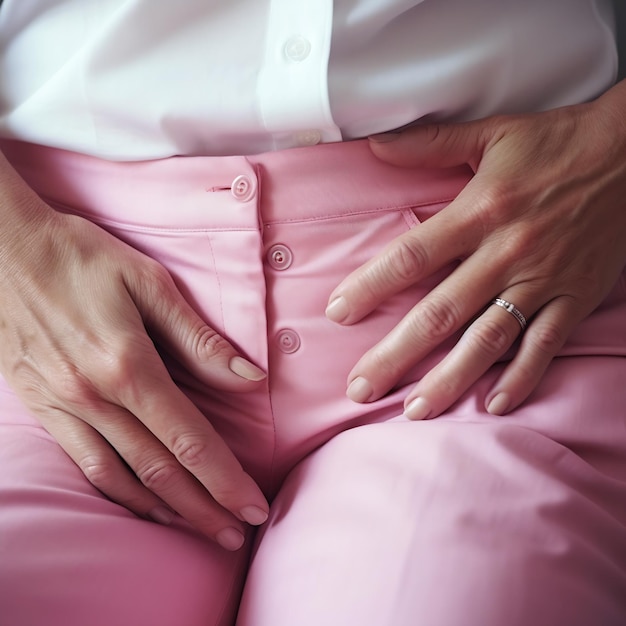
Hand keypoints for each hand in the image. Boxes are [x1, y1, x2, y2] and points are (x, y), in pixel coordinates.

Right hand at [0, 170, 268, 549]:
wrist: (3, 248)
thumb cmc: (81, 258)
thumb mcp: (149, 283)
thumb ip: (199, 338)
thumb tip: (251, 377)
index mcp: (128, 366)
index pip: (189, 439)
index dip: (225, 478)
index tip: (253, 506)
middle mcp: (94, 398)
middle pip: (160, 468)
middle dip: (204, 507)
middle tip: (238, 533)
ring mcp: (64, 407)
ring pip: (122, 476)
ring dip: (165, 509)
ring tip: (199, 529)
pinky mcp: (43, 407)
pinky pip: (85, 463)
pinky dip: (118, 491)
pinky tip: (141, 503)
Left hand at [326, 80, 625, 419]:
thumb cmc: (557, 142)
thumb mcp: (491, 134)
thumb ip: (430, 144)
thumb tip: (373, 145)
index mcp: (480, 211)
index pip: (411, 257)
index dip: (371, 287)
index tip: (337, 314)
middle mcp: (506, 252)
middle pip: (441, 312)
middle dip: (396, 354)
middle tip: (361, 387)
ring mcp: (542, 280)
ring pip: (488, 340)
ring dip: (449, 378)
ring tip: (415, 410)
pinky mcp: (575, 297)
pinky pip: (545, 345)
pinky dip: (522, 378)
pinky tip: (494, 406)